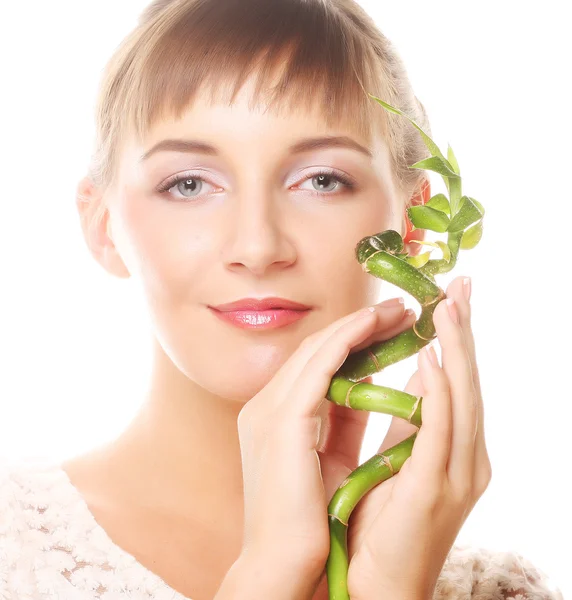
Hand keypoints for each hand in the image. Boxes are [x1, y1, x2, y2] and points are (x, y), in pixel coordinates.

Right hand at [236, 297, 415, 581]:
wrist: (282, 567)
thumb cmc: (309, 522)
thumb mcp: (329, 460)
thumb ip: (342, 421)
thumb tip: (367, 387)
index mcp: (273, 417)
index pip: (314, 365)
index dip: (352, 341)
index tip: (387, 327)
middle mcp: (264, 406)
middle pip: (316, 350)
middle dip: (359, 325)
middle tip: (399, 309)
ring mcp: (268, 411)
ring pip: (317, 350)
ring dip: (358, 325)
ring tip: (397, 311)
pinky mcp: (282, 422)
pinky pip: (319, 367)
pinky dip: (346, 340)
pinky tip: (373, 324)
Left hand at [342, 276, 491, 599]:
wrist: (370, 584)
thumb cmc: (379, 522)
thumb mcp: (393, 458)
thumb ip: (403, 419)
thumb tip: (402, 376)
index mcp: (451, 447)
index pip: (455, 381)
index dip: (455, 339)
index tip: (445, 300)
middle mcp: (465, 455)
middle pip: (466, 380)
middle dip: (463, 331)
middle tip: (459, 285)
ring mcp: (457, 471)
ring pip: (462, 396)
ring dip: (456, 348)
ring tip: (448, 305)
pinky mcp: (435, 486)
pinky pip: (440, 430)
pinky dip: (438, 391)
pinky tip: (431, 358)